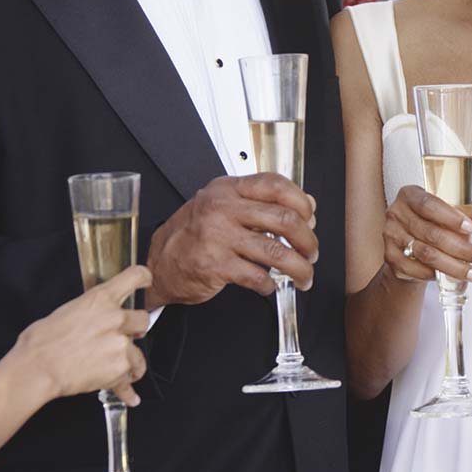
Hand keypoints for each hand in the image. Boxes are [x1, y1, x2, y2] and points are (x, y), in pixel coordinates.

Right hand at [13, 263, 154, 406]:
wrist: (37, 367)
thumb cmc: (42, 340)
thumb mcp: (67, 311)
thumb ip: (91, 311)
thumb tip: (95, 317)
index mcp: (101, 299)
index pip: (135, 277)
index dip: (143, 278)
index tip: (146, 281)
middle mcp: (116, 319)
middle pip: (143, 320)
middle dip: (136, 330)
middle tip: (125, 337)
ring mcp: (121, 345)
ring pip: (139, 354)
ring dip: (130, 361)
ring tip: (116, 368)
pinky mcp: (120, 369)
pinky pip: (129, 381)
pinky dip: (126, 389)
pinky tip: (129, 395)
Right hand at [145, 174, 317, 303]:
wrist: (160, 262)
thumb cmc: (194, 234)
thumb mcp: (224, 206)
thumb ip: (261, 203)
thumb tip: (306, 206)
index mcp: (228, 189)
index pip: (276, 185)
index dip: (302, 203)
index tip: (310, 219)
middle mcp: (223, 208)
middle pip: (285, 219)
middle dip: (308, 241)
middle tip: (312, 253)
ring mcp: (218, 236)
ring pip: (277, 252)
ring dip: (299, 268)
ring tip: (304, 276)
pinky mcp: (215, 265)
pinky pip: (257, 276)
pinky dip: (270, 285)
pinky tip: (269, 286)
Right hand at [383, 185, 471, 284]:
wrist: (412, 244)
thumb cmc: (436, 222)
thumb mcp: (456, 210)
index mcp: (410, 195)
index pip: (429, 204)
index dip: (451, 217)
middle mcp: (396, 213)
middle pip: (430, 233)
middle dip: (460, 248)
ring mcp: (391, 236)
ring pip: (426, 254)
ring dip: (453, 266)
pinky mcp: (391, 257)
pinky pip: (416, 270)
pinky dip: (437, 274)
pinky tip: (453, 277)